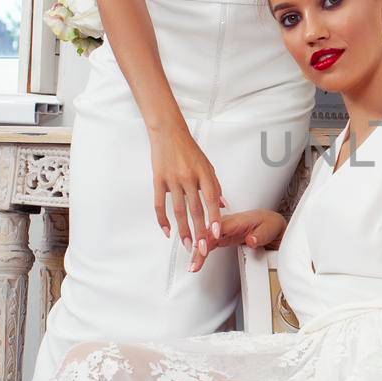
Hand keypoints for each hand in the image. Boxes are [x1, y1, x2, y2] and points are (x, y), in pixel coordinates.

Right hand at [150, 124, 224, 254]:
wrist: (167, 132)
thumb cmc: (189, 149)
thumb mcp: (207, 165)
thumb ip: (215, 186)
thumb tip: (223, 205)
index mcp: (203, 173)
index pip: (211, 199)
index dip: (214, 217)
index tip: (216, 233)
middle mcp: (188, 177)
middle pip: (195, 209)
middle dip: (199, 231)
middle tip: (202, 248)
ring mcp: (172, 180)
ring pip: (178, 210)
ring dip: (183, 230)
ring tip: (187, 244)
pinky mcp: (158, 180)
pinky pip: (159, 204)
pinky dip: (162, 219)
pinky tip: (167, 231)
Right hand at [188, 208, 286, 273]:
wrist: (271, 225)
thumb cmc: (269, 225)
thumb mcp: (268, 229)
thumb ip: (259, 235)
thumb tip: (251, 240)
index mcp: (237, 220)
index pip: (218, 229)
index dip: (209, 239)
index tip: (203, 251)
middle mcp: (227, 224)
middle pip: (208, 235)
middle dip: (198, 249)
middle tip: (194, 265)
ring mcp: (223, 230)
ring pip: (206, 240)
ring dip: (197, 253)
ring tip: (192, 267)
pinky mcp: (222, 236)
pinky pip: (209, 244)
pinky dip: (202, 253)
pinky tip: (196, 262)